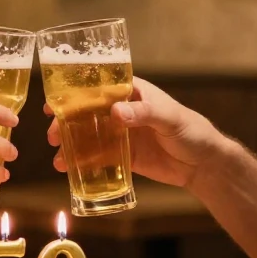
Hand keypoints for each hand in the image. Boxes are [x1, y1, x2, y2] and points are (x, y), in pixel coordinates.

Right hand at [46, 77, 220, 188]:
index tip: (54, 103)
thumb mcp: (169, 118)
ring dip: (72, 146)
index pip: (98, 87)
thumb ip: (144, 113)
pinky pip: (100, 158)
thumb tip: (115, 112)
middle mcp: (123, 111)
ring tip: (58, 159)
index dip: (74, 93)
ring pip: (90, 137)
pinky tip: (70, 170)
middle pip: (87, 113)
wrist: (204, 164)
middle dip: (67, 124)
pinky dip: (85, 163)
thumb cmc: (192, 131)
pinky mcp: (125, 156)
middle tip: (52, 136)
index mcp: (133, 93)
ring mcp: (123, 134)